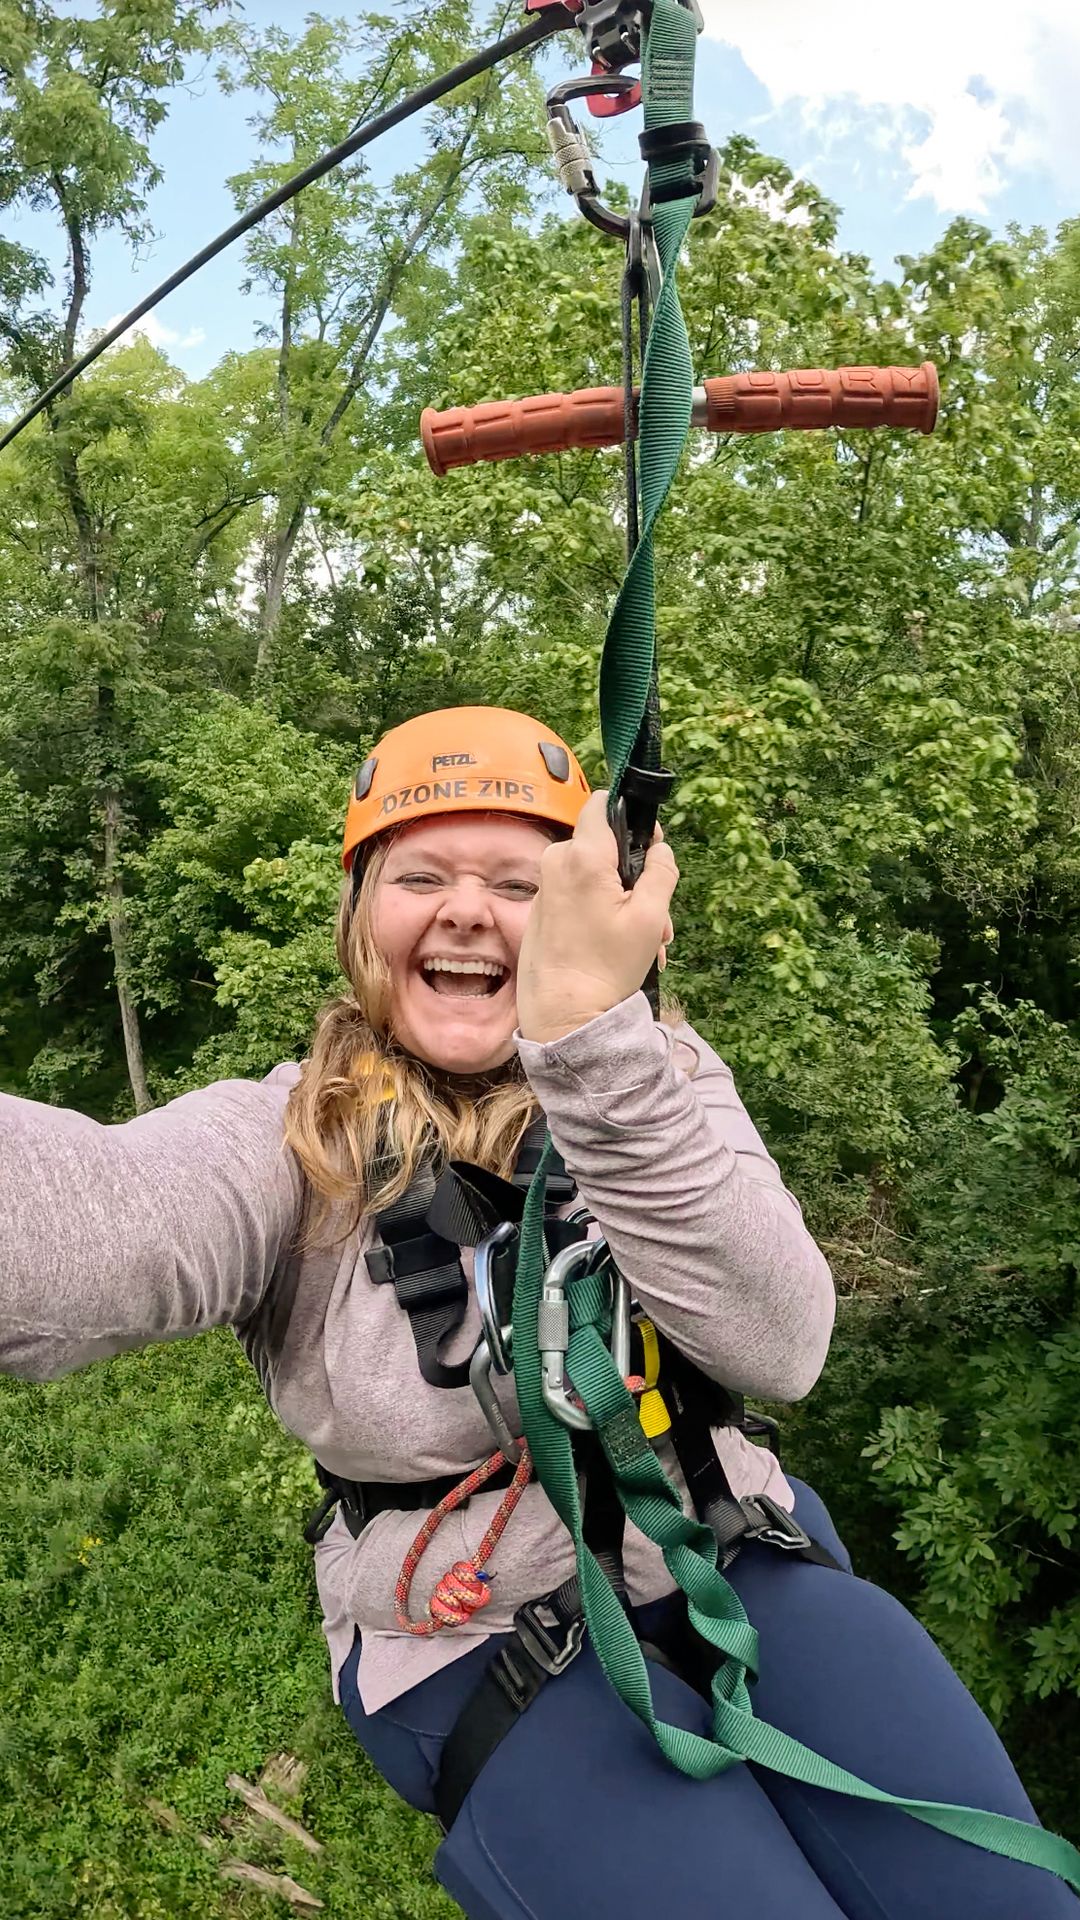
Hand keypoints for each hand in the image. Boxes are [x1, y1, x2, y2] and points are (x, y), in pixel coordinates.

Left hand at [516, 790, 677, 1043]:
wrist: (563, 1012)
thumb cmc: (607, 966)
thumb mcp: (651, 917)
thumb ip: (662, 872)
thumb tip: (660, 850)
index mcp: (582, 856)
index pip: (601, 803)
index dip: (630, 815)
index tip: (649, 844)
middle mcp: (556, 863)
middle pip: (605, 846)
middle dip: (636, 875)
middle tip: (659, 915)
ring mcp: (546, 886)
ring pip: (595, 874)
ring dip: (625, 901)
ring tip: (648, 942)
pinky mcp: (542, 909)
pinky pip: (579, 894)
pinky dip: (602, 912)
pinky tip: (621, 946)